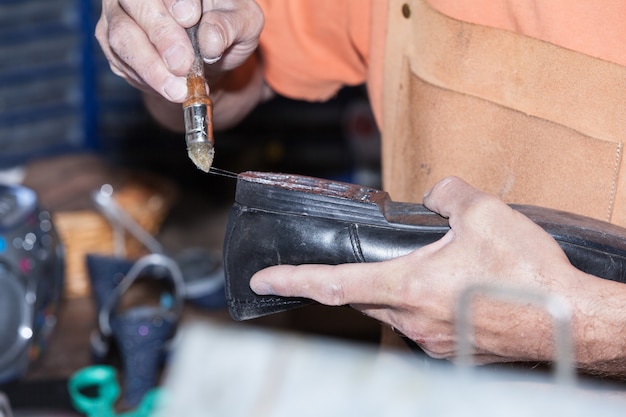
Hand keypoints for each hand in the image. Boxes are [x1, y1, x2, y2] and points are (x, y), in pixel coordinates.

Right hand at [95, 0, 263, 102]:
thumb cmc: (227, 29)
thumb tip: (210, 41)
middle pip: (135, 2)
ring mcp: (121, 13)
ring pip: (122, 36)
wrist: (210, 57)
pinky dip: (147, 79)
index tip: (189, 17)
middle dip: (161, 35)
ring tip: (178, 89)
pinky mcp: (112, 42)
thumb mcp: (244, 24)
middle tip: (182, 64)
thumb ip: (230, 26)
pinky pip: (121, 61)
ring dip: (151, 67)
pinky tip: (170, 88)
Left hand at [250, 176, 584, 363]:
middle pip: (363, 296)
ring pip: (393, 311)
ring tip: (424, 270)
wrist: (572, 320)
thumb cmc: (530, 274)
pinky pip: (421, 324)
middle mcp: (414, 320)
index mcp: (411, 286)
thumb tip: (436, 196)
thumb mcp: (485, 212)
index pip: (335, 284)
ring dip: (394, 289)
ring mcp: (433, 340)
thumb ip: (447, 194)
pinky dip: (421, 304)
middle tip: (359, 262)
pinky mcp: (453, 350)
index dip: (294, 280)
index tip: (264, 278)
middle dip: (353, 278)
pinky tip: (450, 290)